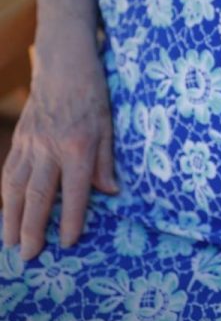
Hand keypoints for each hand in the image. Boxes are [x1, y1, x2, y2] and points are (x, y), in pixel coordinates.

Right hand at [2, 40, 117, 259]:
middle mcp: (50, 148)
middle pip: (37, 195)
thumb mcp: (110, 126)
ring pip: (15, 186)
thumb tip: (110, 192)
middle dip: (32, 228)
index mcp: (79, 146)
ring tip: (10, 243)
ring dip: (11, 217)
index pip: (74, 191)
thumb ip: (107, 161)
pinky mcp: (20, 137)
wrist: (65, 64)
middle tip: (29, 256)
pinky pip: (9, 170)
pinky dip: (4, 194)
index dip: (70, 219)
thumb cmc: (94, 95)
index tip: (67, 242)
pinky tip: (5, 210)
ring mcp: (30, 143)